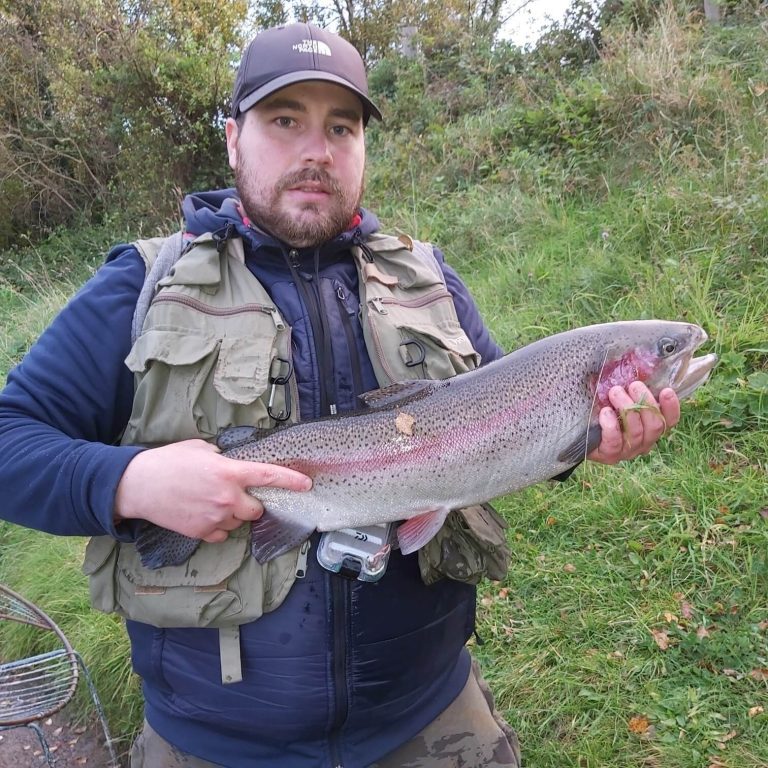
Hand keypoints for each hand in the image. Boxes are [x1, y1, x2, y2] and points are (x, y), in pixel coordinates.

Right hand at [115, 439, 311, 541]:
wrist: (138, 485)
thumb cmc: (169, 462)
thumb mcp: (201, 450)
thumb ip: (223, 459)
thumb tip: (232, 465)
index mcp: (230, 472)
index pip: (269, 476)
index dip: (291, 480)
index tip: (307, 484)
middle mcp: (228, 497)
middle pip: (256, 509)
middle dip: (249, 503)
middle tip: (231, 494)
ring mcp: (216, 517)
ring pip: (238, 521)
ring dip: (231, 514)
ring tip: (208, 502)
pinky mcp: (203, 532)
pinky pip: (222, 533)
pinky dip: (216, 526)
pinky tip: (201, 514)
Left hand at [588, 382, 679, 464]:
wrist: (582, 434)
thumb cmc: (604, 411)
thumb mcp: (619, 398)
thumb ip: (631, 389)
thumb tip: (636, 363)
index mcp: (651, 428)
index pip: (669, 421)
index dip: (671, 407)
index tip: (666, 390)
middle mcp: (644, 442)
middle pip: (655, 426)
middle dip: (646, 403)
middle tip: (633, 386)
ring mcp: (628, 451)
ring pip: (635, 431)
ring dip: (627, 408)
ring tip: (615, 392)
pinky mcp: (610, 455)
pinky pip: (615, 442)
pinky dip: (611, 425)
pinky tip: (605, 412)